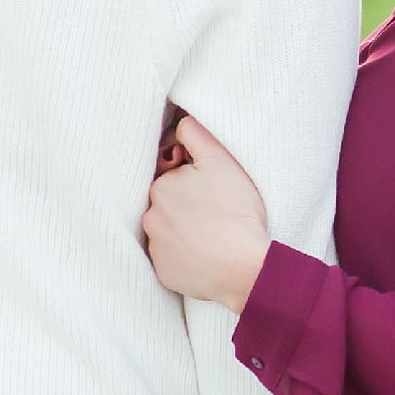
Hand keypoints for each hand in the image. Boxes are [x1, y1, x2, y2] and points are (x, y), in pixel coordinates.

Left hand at [142, 114, 270, 313]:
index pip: (172, 176)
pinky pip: (171, 258)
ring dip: (183, 229)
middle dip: (185, 204)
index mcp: (160, 186)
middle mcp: (150, 217)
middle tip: (214, 211)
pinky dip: (185, 255)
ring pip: (167, 230)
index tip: (211, 189)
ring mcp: (155, 248)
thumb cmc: (236, 211)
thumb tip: (180, 122)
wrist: (244, 266)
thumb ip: (195, 134)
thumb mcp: (221, 160)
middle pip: (167, 203)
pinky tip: (206, 253)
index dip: (192, 179)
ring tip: (212, 233)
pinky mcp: (163, 273)